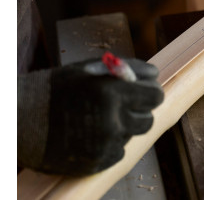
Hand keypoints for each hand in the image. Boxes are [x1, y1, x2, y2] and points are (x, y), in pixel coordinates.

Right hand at [17, 58, 162, 175]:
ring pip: (133, 134)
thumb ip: (124, 71)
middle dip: (139, 111)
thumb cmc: (56, 89)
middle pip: (148, 119)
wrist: (20, 120)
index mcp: (113, 92)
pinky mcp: (98, 161)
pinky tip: (90, 135)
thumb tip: (153, 74)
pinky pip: (118, 151)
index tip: (144, 92)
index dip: (150, 92)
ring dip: (123, 127)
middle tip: (123, 106)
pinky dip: (110, 144)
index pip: (155, 95)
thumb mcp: (90, 70)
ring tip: (100, 119)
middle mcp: (113, 119)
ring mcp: (106, 143)